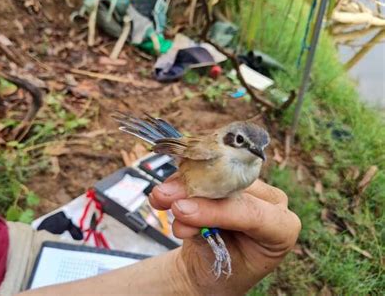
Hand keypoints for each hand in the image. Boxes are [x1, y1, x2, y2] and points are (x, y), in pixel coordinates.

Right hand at [149, 175, 300, 294]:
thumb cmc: (225, 269)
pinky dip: (180, 182)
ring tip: (159, 196)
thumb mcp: (220, 259)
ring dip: (181, 184)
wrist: (215, 267)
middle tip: (164, 196)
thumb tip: (181, 212)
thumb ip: (204, 233)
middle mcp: (270, 200)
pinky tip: (163, 194)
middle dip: (193, 191)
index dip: (215, 210)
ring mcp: (249, 187)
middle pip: (230, 187)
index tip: (182, 211)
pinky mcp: (228, 178)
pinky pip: (203, 172)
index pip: (251, 212)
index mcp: (282, 226)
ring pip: (213, 175)